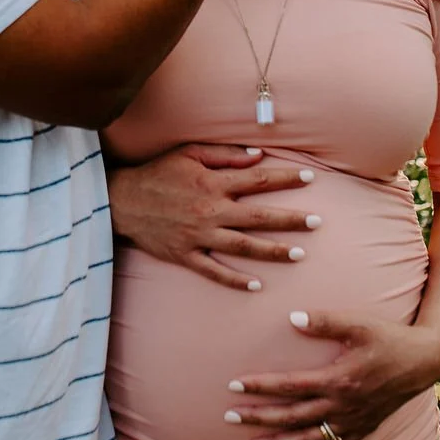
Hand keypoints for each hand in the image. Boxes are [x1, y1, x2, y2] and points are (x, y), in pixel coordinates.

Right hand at [108, 144, 320, 290]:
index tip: (310, 177)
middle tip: (317, 222)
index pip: (257, 180)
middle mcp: (210, 211)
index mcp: (212, 183)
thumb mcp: (188, 153)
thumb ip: (225, 155)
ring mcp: (199, 236)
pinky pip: (214, 271)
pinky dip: (235, 280)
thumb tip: (259, 155)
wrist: (121, 201)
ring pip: (243, 246)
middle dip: (290, 220)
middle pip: (258, 217)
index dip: (285, 178)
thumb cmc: (158, 172)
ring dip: (273, 251)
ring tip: (299, 254)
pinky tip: (256, 285)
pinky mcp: (186, 255)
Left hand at [224, 309, 439, 439]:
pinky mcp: (365, 427)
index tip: (234, 387)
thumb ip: (324, 321)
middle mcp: (342, 405)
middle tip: (229, 417)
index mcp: (337, 379)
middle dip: (259, 417)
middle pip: (292, 416)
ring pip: (309, 438)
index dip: (261, 387)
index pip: (290, 386)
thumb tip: (291, 318)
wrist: (425, 360)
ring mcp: (353, 420)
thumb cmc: (389, 337)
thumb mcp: (358, 323)